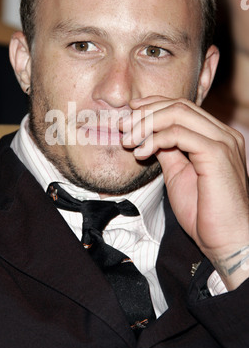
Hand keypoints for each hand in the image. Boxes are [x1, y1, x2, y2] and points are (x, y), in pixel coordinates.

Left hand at [119, 96, 248, 289]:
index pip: (183, 107)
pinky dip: (155, 139)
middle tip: (123, 126)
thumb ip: (167, 151)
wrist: (225, 241)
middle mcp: (223, 134)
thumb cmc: (204, 212)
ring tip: (128, 140)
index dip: (154, 106)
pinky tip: (141, 153)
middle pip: (179, 106)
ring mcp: (223, 141)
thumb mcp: (178, 174)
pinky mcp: (217, 153)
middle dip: (146, 113)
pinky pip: (178, 134)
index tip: (130, 114)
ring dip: (146, 124)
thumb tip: (148, 135)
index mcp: (217, 137)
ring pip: (178, 114)